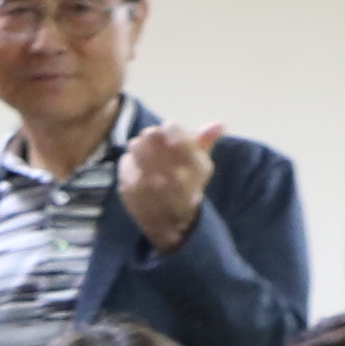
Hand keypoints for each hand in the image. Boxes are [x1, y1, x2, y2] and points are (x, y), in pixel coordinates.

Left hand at [118, 110, 221, 253]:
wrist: (171, 222)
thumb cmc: (188, 186)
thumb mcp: (201, 165)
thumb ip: (206, 142)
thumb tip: (220, 123)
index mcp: (194, 166)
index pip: (174, 129)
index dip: (171, 128)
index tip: (171, 132)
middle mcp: (172, 174)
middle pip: (151, 134)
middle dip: (153, 136)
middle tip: (156, 143)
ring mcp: (148, 183)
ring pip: (136, 144)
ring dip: (140, 147)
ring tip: (146, 155)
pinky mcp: (128, 188)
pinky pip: (125, 161)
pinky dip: (131, 162)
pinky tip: (139, 170)